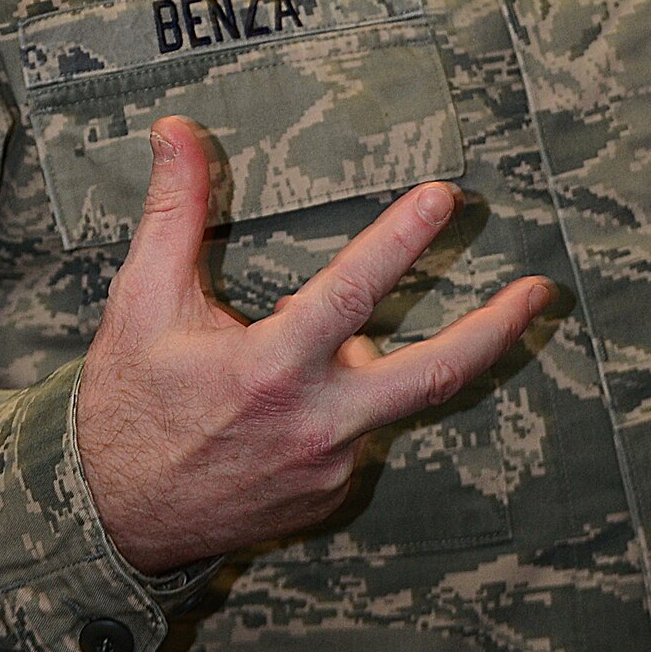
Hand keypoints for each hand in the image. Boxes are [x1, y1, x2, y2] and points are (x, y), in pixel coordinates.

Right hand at [75, 115, 551, 573]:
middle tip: (540, 290)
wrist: (110, 521)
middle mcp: (315, 425)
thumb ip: (173, 212)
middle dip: (495, 329)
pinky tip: (285, 399)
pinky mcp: (327, 496)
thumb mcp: (141, 300)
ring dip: (371, 358)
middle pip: (431, 374)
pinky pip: (353, 434)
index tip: (444, 196)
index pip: (353, 294)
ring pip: (380, 395)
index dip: (400, 241)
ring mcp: (328, 469)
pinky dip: (337, 400)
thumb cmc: (127, 401)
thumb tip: (177, 130)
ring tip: (319, 342)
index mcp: (271, 370)